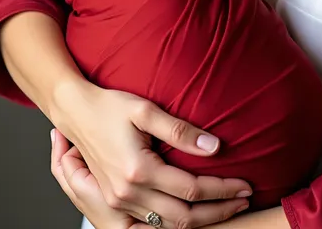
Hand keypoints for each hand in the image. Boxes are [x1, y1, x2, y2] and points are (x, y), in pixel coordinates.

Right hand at [53, 83, 251, 226]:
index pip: (192, 188)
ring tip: (227, 209)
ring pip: (168, 227)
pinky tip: (193, 217)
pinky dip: (174, 227)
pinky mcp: (115, 204)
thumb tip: (214, 146)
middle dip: (219, 210)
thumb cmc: (111, 106)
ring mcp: (119, 203)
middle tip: (245, 199)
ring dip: (201, 221)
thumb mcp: (146, 110)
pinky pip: (149, 228)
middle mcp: (128, 193)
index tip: (245, 185)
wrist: (76, 113)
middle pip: (184, 216)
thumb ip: (180, 130)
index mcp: (138, 170)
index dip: (222, 189)